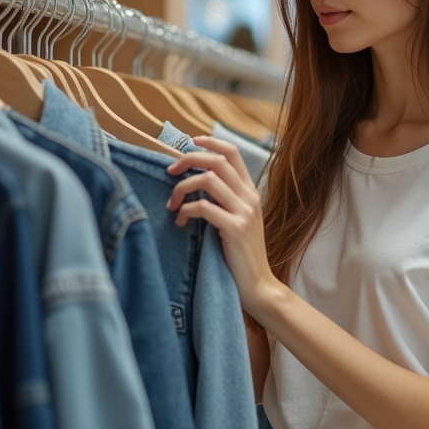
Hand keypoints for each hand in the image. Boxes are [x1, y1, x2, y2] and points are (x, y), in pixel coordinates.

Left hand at [165, 136, 281, 316]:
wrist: (258, 285)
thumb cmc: (241, 256)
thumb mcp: (238, 221)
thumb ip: (224, 201)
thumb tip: (196, 183)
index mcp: (250, 192)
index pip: (232, 153)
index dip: (209, 142)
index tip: (188, 143)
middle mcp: (249, 197)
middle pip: (216, 160)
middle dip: (187, 160)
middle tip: (169, 172)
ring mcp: (244, 212)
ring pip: (208, 179)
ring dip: (182, 187)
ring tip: (172, 204)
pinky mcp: (235, 229)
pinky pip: (203, 207)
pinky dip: (186, 210)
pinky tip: (181, 222)